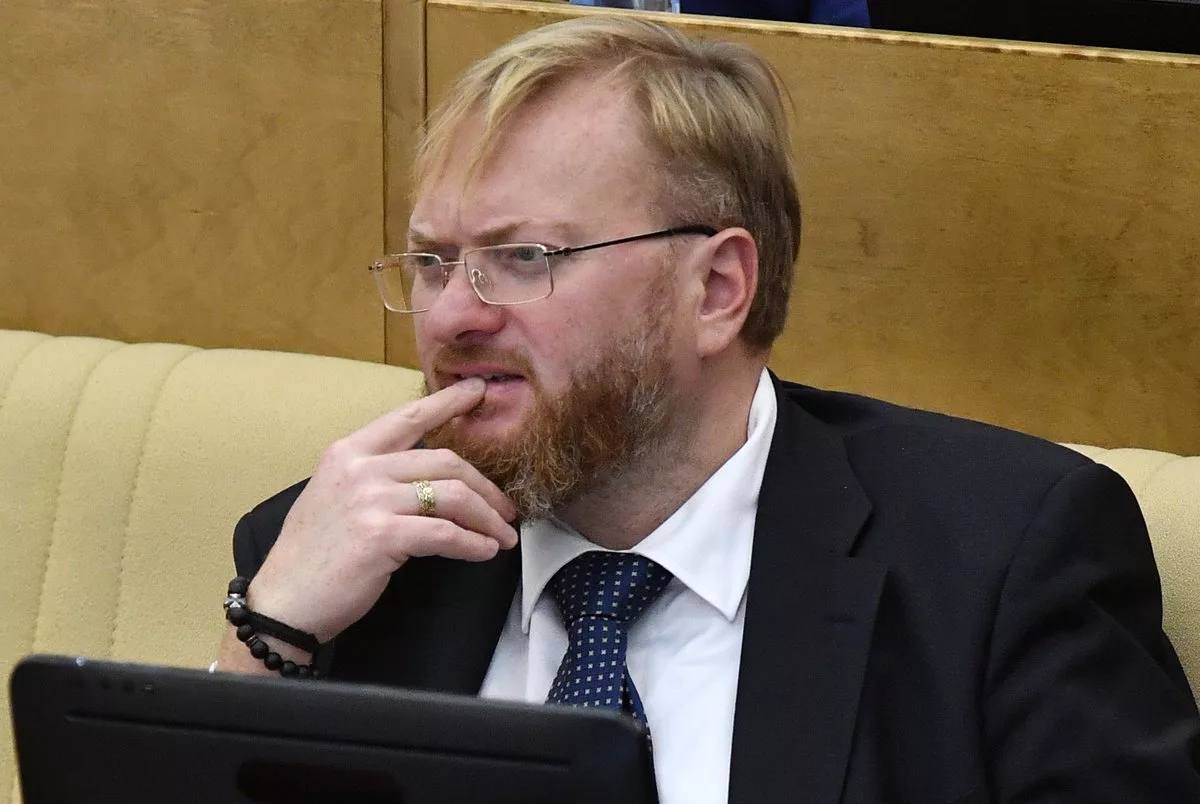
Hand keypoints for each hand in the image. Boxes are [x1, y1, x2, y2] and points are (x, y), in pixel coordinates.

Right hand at [247, 377, 517, 642]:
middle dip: (485, 486)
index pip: (408, 417)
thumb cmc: (313, 557)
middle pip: (445, 460)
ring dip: (487, 518)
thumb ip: (375, 477)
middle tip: (506, 509)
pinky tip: (484, 551)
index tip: (479, 392)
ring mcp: (369, 500)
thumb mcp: (336, 498)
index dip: (448, 403)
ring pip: (452, 496)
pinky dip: (472, 543)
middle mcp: (359, 468)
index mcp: (348, 452)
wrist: (283, 603)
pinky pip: (444, 533)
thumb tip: (427, 477)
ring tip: (502, 536)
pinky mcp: (381, 535)